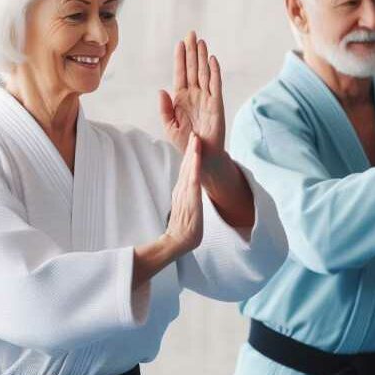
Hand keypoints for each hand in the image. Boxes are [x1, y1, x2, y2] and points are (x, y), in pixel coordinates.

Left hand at [159, 31, 224, 173]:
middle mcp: (194, 95)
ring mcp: (206, 98)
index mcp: (181, 99)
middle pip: (193, 69)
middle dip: (192, 51)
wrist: (202, 156)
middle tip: (192, 34)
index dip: (180, 59)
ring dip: (202, 57)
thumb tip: (161, 90)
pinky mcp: (216, 104)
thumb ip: (164, 109)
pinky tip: (212, 60)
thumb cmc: (186, 143)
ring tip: (201, 42)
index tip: (180, 43)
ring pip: (204, 73)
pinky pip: (216, 85)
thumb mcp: (169, 127)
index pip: (181, 74)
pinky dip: (215, 72)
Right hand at [164, 133, 203, 256]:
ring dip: (192, 153)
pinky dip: (195, 167)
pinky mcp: (190, 198)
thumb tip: (187, 195)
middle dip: (191, 149)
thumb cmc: (182, 228)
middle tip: (193, 133)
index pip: (185, 170)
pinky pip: (193, 180)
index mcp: (181, 191)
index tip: (192, 142)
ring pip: (189, 169)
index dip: (189, 156)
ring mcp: (185, 192)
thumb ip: (185, 200)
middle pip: (186, 165)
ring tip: (195, 139)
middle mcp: (182, 189)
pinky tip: (197, 157)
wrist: (177, 241)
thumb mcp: (184, 209)